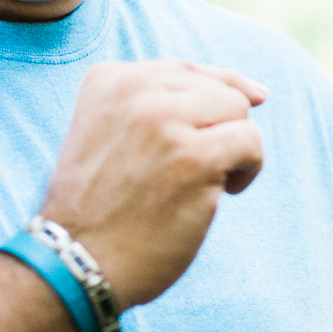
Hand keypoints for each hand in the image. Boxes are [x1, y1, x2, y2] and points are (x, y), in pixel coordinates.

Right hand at [38, 60, 266, 308]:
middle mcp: (135, 90)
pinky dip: (248, 169)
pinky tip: (225, 192)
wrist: (75, 261)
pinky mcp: (193, 157)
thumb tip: (257, 92)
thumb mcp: (109, 132)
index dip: (211, 98)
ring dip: (235, 147)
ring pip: (238, 109)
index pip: (185, 70)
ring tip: (211, 180)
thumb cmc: (101, 207)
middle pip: (218, 89)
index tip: (215, 130)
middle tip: (195, 169)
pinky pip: (250, 141)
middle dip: (219, 129)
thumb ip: (160, 104)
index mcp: (109, 79)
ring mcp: (164, 121)